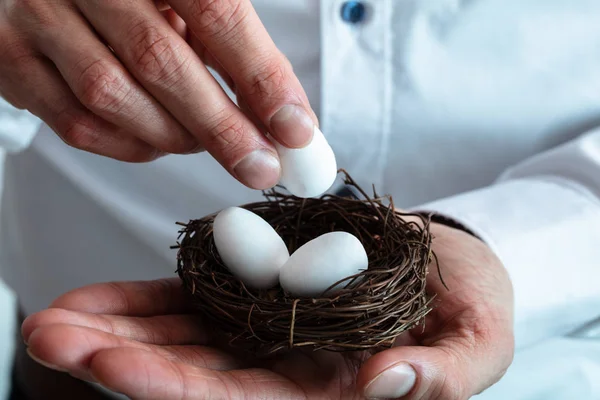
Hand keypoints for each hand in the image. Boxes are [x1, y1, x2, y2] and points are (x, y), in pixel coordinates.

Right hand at [0, 0, 315, 188]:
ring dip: (175, 137)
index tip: (294, 126)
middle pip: (162, 62)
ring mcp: (40, 17)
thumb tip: (281, 114)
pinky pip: (78, 125)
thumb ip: (230, 44)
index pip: (217, 13)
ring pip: (114, 98)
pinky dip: (131, 146)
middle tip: (261, 165)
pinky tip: (158, 141)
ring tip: (206, 144)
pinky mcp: (13, 60)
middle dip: (222, 128)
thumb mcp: (187, 0)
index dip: (260, 75)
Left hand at [22, 223, 513, 398]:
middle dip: (119, 362)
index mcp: (330, 391)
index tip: (116, 368)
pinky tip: (97, 298)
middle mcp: (286, 365)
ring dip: (115, 330)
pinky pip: (191, 296)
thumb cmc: (472, 301)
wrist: (449, 259)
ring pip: (178, 336)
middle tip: (53, 341)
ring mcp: (264, 325)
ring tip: (55, 320)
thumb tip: (388, 384)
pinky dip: (143, 298)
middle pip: (191, 375)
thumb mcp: (478, 340)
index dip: (178, 391)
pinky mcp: (257, 285)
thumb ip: (443, 375)